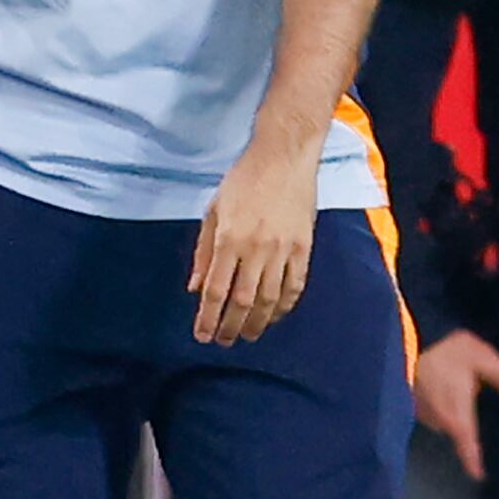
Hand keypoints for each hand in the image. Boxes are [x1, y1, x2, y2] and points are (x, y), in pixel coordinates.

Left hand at [189, 140, 318, 345]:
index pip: (216, 290)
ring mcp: (283, 249)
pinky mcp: (303, 247)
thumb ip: (203, 253)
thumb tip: (194, 289)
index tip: (202, 335)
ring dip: (257, 322)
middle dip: (231, 327)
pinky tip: (273, 316)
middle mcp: (256, 248)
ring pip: (269, 299)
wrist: (284, 157)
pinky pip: (295, 285)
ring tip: (247, 335)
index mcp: (229, 238)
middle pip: (242, 301)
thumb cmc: (243, 180)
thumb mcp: (213, 211)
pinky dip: (284, 306)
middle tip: (224, 341)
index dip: (208, 318)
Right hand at [412, 324, 498, 476]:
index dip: (472, 461)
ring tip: (464, 397)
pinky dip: (441, 403)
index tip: (479, 476)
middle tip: (485, 421)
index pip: (468, 444)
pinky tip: (447, 388)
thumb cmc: (447, 350)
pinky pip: (432, 409)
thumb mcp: (483, 359)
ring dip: (454, 413)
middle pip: (457, 432)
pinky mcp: (410, 401)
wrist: (404, 336)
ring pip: (444, 420)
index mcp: (458, 413)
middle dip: (468, 430)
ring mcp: (421, 411)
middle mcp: (438, 419)